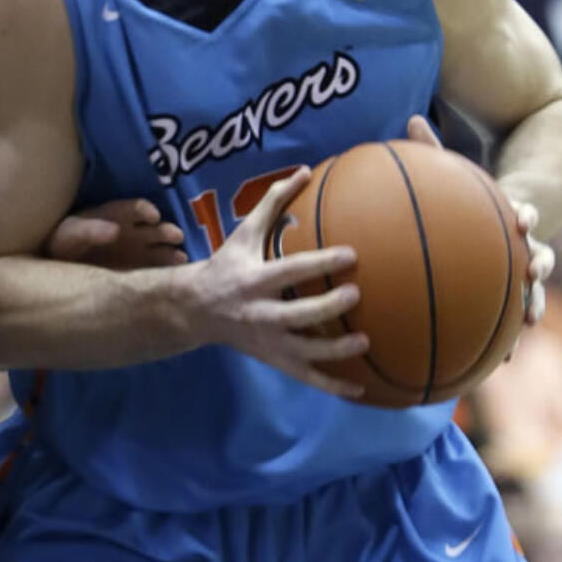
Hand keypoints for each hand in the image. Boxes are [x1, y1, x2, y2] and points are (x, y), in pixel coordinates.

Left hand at [45, 199, 187, 270]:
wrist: (58, 266)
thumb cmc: (65, 242)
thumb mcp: (72, 234)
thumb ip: (91, 230)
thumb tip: (115, 230)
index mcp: (115, 216)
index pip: (134, 208)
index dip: (144, 210)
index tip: (153, 216)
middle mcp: (130, 231)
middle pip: (152, 228)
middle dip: (165, 231)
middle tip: (176, 236)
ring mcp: (135, 251)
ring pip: (158, 249)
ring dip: (170, 252)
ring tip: (182, 258)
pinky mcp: (135, 271)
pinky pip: (154, 269)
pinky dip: (166, 271)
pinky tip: (176, 275)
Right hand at [185, 167, 367, 397]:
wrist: (197, 310)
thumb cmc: (227, 264)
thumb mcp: (244, 232)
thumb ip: (272, 202)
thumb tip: (305, 171)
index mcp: (255, 280)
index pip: (291, 271)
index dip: (320, 264)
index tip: (351, 254)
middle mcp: (261, 314)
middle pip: (297, 315)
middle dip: (327, 308)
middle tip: (355, 295)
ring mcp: (269, 342)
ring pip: (305, 352)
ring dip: (335, 351)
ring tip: (364, 341)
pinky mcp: (276, 361)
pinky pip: (307, 378)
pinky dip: (333, 386)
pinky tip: (361, 390)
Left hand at [405, 115, 552, 325]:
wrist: (512, 213)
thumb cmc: (473, 191)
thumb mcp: (458, 166)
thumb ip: (436, 149)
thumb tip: (412, 117)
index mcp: (513, 212)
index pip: (526, 209)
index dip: (527, 211)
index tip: (525, 216)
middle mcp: (525, 242)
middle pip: (540, 252)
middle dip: (539, 261)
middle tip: (534, 269)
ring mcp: (526, 269)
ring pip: (535, 291)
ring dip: (533, 303)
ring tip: (529, 321)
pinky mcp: (515, 292)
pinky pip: (514, 316)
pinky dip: (509, 334)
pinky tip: (500, 360)